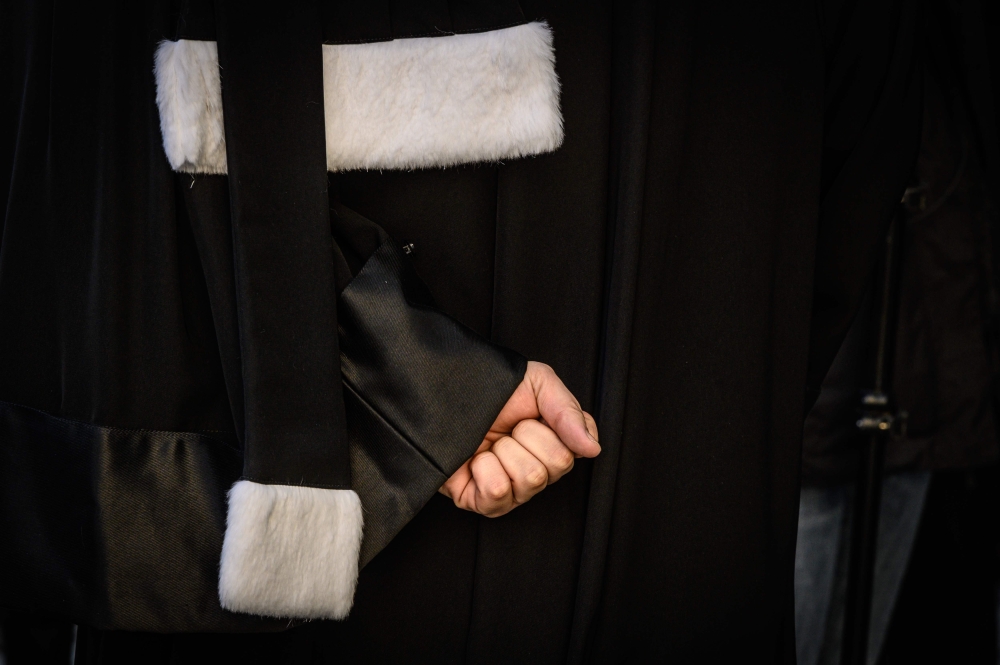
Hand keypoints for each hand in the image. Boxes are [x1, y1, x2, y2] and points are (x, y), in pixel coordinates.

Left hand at [439, 361, 599, 516]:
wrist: (442, 391)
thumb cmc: (490, 389)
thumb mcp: (538, 383)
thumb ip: (569, 413)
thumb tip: (592, 448)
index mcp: (554, 444)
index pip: (580, 448)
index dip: (559, 425)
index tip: (535, 412)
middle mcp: (537, 470)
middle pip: (557, 464)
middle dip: (528, 435)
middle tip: (509, 426)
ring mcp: (512, 490)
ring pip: (530, 479)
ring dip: (505, 451)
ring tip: (490, 442)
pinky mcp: (483, 503)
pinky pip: (497, 492)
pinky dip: (483, 469)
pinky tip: (475, 460)